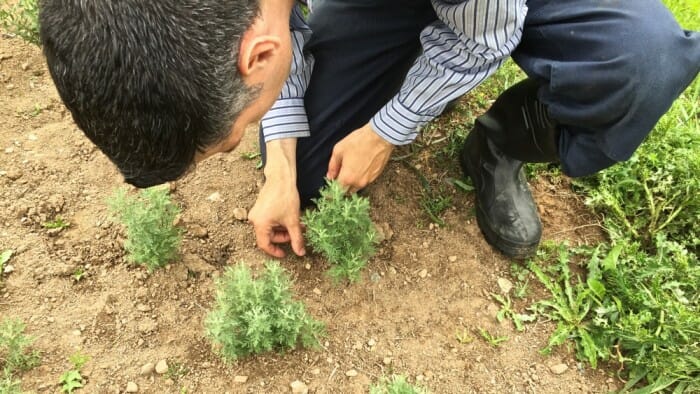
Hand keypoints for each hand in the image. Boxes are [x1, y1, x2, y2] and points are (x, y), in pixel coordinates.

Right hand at [248, 139, 304, 257]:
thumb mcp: (293, 220)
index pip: (265, 245)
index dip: (275, 251)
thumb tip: (300, 253)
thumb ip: (296, 238)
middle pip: (268, 236)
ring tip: (297, 225)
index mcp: (259, 224)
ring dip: (283, 229)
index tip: (285, 254)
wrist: (281, 177)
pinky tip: (291, 218)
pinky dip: (279, 222)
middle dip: (284, 237)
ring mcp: (256, 212)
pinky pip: (268, 220)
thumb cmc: (285, 197)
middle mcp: (254, 219)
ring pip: (270, 228)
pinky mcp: (260, 207)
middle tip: (297, 234)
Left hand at [327, 123, 393, 192]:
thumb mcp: (339, 150)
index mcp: (347, 178)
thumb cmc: (359, 141)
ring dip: (352, 183)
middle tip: (339, 178)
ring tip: (350, 171)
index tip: (329, 189)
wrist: (380, 137)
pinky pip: (365, 181)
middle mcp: (358, 183)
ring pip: (357, 187)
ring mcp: (369, 180)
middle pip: (347, 192)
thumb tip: (330, 176)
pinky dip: (361, 178)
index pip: (336, 192)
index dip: (332, 191)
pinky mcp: (376, 176)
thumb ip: (333, 166)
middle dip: (342, 188)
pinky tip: (360, 167)